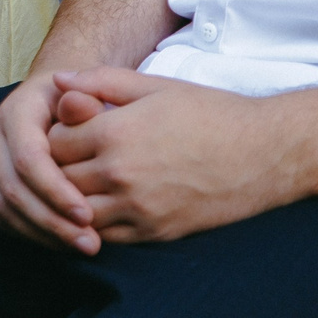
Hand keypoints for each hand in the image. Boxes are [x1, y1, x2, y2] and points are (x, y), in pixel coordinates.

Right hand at [0, 73, 99, 254]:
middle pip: (12, 188)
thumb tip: (76, 107)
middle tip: (91, 243)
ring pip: (4, 207)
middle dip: (52, 221)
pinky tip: (64, 243)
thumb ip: (87, 97)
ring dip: (43, 233)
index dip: (56, 191)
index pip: (28, 159)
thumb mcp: (89, 90)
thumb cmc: (81, 97)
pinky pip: (3, 216)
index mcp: (16, 111)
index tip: (89, 215)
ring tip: (82, 246)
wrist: (55, 97)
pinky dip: (32, 234)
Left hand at [45, 68, 311, 243]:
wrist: (265, 153)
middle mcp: (120, 173)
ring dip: (72, 199)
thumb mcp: (153, 85)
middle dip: (57, 168)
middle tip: (68, 158)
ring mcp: (138, 208)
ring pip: (76, 212)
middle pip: (59, 178)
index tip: (66, 131)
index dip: (54, 136)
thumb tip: (58, 81)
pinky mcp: (155, 232)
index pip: (53, 142)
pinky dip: (94, 224)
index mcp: (115, 131)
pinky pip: (106, 236)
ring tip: (81, 183)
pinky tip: (101, 207)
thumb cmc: (209, 112)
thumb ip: (100, 80)